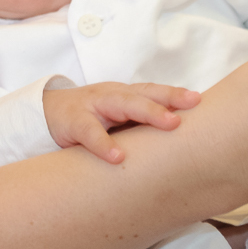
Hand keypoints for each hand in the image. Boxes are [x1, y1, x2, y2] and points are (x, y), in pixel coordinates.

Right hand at [43, 82, 200, 162]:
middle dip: (169, 98)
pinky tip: (117, 157)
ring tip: (170, 123)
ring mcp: (94, 105)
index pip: (154, 91)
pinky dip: (104, 144)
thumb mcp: (118, 120)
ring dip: (148, 112)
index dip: (176, 94)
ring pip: (123, 104)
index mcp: (126, 95)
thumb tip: (181, 145)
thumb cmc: (92, 120)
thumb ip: (142, 127)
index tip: (200, 99)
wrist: (47, 114)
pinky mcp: (74, 122)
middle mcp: (114, 95)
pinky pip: (90, 132)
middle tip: (193, 104)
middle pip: (145, 93)